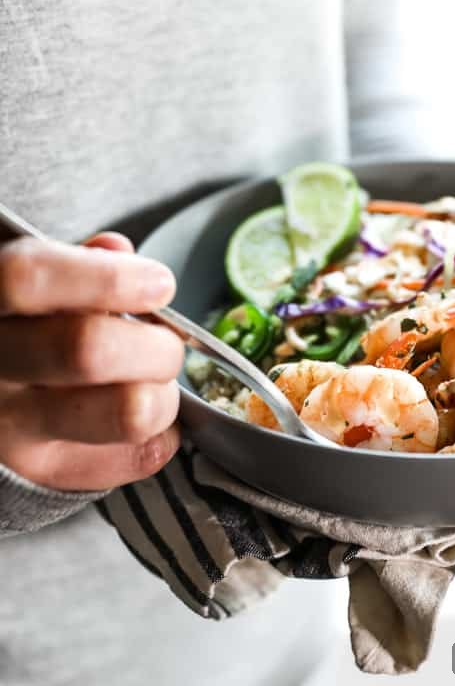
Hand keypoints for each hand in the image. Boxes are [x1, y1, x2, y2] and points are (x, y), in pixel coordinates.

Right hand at [0, 232, 183, 490]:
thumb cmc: (20, 324)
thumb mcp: (30, 279)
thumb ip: (72, 262)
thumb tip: (116, 252)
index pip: (29, 279)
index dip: (107, 278)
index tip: (159, 283)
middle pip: (89, 350)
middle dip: (154, 342)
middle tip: (167, 340)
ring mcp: (13, 430)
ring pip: (126, 413)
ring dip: (164, 391)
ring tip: (157, 381)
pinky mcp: (45, 473)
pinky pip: (139, 455)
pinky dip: (164, 432)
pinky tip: (143, 410)